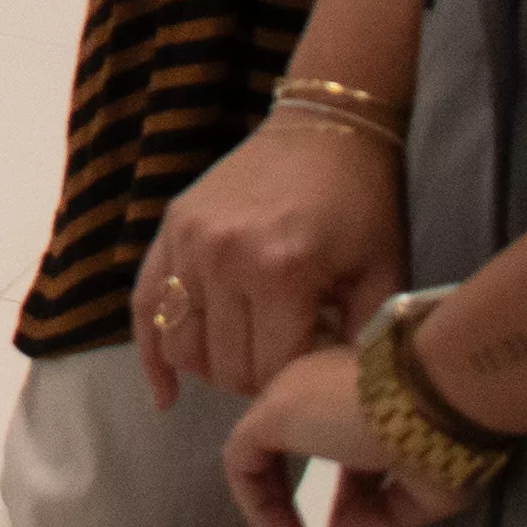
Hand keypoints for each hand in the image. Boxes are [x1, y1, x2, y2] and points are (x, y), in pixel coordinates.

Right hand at [138, 112, 404, 405]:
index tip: (313, 370)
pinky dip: (152, 356)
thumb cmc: (364, 205)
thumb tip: (329, 399)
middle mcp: (225, 259)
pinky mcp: (170, 227)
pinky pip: (144, 305)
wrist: (326, 126)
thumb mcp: (381, 276)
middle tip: (283, 360)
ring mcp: (189, 241)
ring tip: (244, 357)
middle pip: (225, 365)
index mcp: (283, 273)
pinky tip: (165, 395)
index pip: (270, 373)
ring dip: (213, 369)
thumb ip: (358, 343)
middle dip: (256, 380)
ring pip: (182, 344)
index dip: (294, 386)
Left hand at [224, 342, 480, 526]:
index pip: (346, 449)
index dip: (351, 502)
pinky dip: (257, 504)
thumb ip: (378, 519)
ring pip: (268, 451)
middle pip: (306, 448)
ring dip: (277, 509)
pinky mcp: (270, 411)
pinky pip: (242, 460)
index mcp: (366, 392)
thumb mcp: (427, 489)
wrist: (444, 393)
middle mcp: (323, 384)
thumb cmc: (449, 436)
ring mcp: (293, 392)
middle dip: (313, 505)